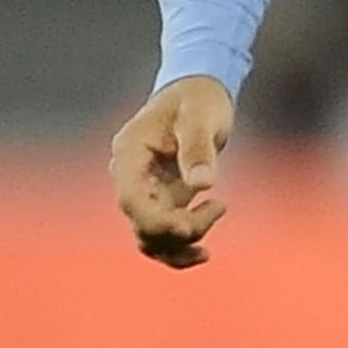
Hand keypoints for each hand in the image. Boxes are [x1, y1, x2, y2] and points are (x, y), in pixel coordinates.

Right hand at [112, 75, 236, 267]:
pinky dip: (179, 250)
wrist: (198, 94)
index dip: (155, 220)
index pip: (130, 199)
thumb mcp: (201, 117)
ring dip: (180, 245)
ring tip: (217, 218)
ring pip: (150, 237)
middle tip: (218, 207)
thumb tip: (203, 185)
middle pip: (141, 223)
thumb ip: (199, 148)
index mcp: (129, 153)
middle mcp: (130, 176)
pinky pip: (162, 236)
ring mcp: (145, 192)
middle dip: (178, 230)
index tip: (187, 227)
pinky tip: (204, 253)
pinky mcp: (162, 201)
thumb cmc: (198, 100)